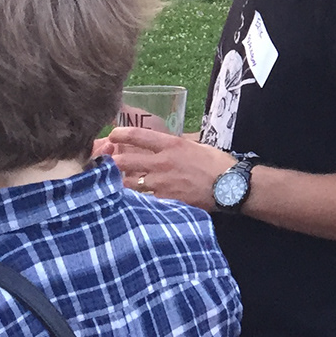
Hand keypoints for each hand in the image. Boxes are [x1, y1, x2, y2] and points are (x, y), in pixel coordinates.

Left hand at [106, 126, 235, 210]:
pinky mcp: (165, 201)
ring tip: (113, 184)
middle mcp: (162, 163)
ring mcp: (162, 184)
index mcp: (171, 145)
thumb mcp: (197, 146)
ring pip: (128, 184)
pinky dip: (135, 201)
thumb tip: (168, 142)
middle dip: (110, 163)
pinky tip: (130, 202)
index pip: (138, 135)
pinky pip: (142, 201)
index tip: (112, 135)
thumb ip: (179, 144)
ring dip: (119, 183)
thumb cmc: (217, 164)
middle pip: (124, 161)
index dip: (120, 133)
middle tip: (105, 164)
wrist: (229, 186)